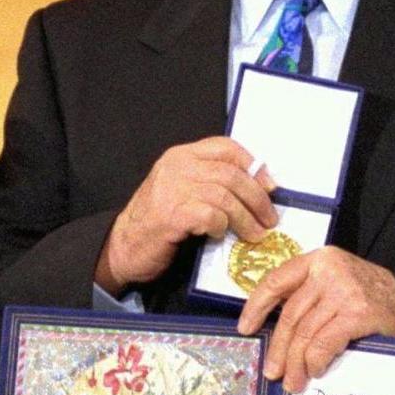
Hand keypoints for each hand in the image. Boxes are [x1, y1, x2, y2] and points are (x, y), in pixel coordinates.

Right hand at [95, 138, 277, 292]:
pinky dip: (222, 226)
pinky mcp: (170, 216)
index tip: (270, 185)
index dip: (253, 165)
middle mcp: (176, 168)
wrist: (124, 246)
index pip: (225, 147)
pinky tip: (221, 235)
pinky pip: (210, 216)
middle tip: (269, 218)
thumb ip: (210, 182)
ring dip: (246, 218)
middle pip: (231, 174)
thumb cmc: (157, 221)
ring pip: (225, 196)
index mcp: (181, 156)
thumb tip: (258, 187)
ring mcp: (172, 190)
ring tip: (255, 233)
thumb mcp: (182, 190)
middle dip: (257, 198)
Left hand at [238, 248, 394, 393]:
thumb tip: (276, 336)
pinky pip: (324, 343)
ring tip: (293, 382)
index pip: (277, 281)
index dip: (257, 306)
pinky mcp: (358, 313)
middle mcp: (329, 270)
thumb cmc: (367, 296)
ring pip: (305, 333)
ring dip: (296, 363)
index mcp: (318, 260)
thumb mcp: (334, 284)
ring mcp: (344, 291)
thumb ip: (308, 297)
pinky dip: (316, 361)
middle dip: (279, 348)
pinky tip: (316, 370)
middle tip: (272, 373)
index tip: (246, 328)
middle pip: (291, 315)